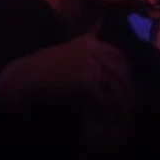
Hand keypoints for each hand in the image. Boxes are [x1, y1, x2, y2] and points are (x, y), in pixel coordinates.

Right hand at [0, 35, 133, 119]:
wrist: (27, 76)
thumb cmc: (44, 67)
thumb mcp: (68, 54)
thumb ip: (86, 56)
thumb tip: (105, 73)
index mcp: (88, 42)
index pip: (117, 53)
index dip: (126, 69)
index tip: (128, 83)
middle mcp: (92, 50)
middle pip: (119, 70)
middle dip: (128, 88)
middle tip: (132, 103)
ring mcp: (89, 64)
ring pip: (114, 85)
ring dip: (122, 102)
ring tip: (125, 114)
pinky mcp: (85, 80)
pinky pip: (103, 97)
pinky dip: (109, 109)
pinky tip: (111, 117)